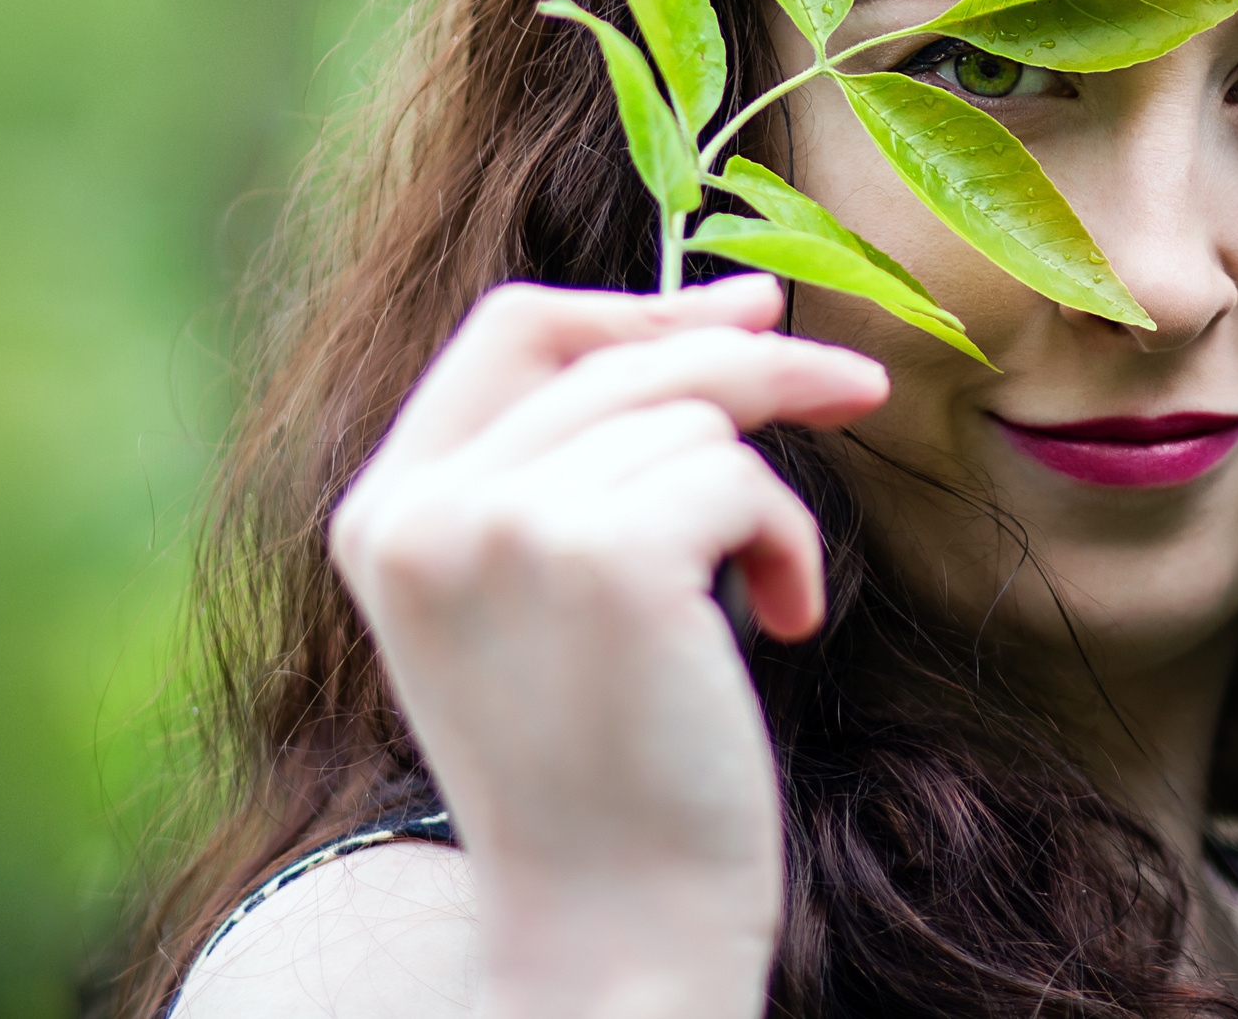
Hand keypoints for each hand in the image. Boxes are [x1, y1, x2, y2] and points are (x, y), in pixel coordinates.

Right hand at [331, 274, 886, 1018]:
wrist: (612, 929)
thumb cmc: (604, 772)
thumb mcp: (540, 600)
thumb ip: (578, 463)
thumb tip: (737, 307)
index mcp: (383, 513)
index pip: (513, 328)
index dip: (641, 308)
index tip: (750, 309)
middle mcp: (426, 510)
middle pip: (625, 356)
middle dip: (757, 363)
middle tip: (854, 387)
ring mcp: (509, 526)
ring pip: (696, 414)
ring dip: (765, 500)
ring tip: (766, 599)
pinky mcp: (608, 554)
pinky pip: (744, 477)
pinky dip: (788, 544)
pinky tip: (778, 627)